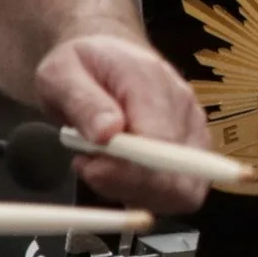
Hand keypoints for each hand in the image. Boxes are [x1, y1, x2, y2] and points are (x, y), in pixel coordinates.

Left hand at [32, 35, 211, 214]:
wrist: (107, 60)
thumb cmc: (84, 68)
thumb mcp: (62, 74)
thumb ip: (83, 101)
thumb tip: (107, 133)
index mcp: (152, 82)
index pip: (157, 140)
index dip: (126, 168)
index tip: (89, 167)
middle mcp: (184, 107)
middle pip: (176, 173)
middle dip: (129, 186)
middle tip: (90, 168)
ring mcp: (194, 131)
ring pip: (181, 191)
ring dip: (137, 192)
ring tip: (102, 166)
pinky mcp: (195, 152)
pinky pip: (180, 194)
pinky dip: (148, 195)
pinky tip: (122, 176)